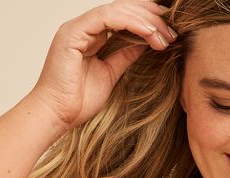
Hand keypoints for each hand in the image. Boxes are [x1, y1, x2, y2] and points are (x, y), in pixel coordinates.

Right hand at [29, 1, 178, 132]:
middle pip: (122, 9)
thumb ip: (124, 56)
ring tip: (165, 35)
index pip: (123, 18)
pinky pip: (107, 18)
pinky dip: (131, 23)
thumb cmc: (77, 101)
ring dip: (145, 21)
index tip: (169, 33)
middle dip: (150, 17)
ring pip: (117, 10)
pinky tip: (149, 34)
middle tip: (172, 31)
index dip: (147, 21)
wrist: (57, 115)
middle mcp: (84, 27)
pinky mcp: (73, 33)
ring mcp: (77, 27)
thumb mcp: (110, 74)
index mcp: (91, 35)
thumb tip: (144, 45)